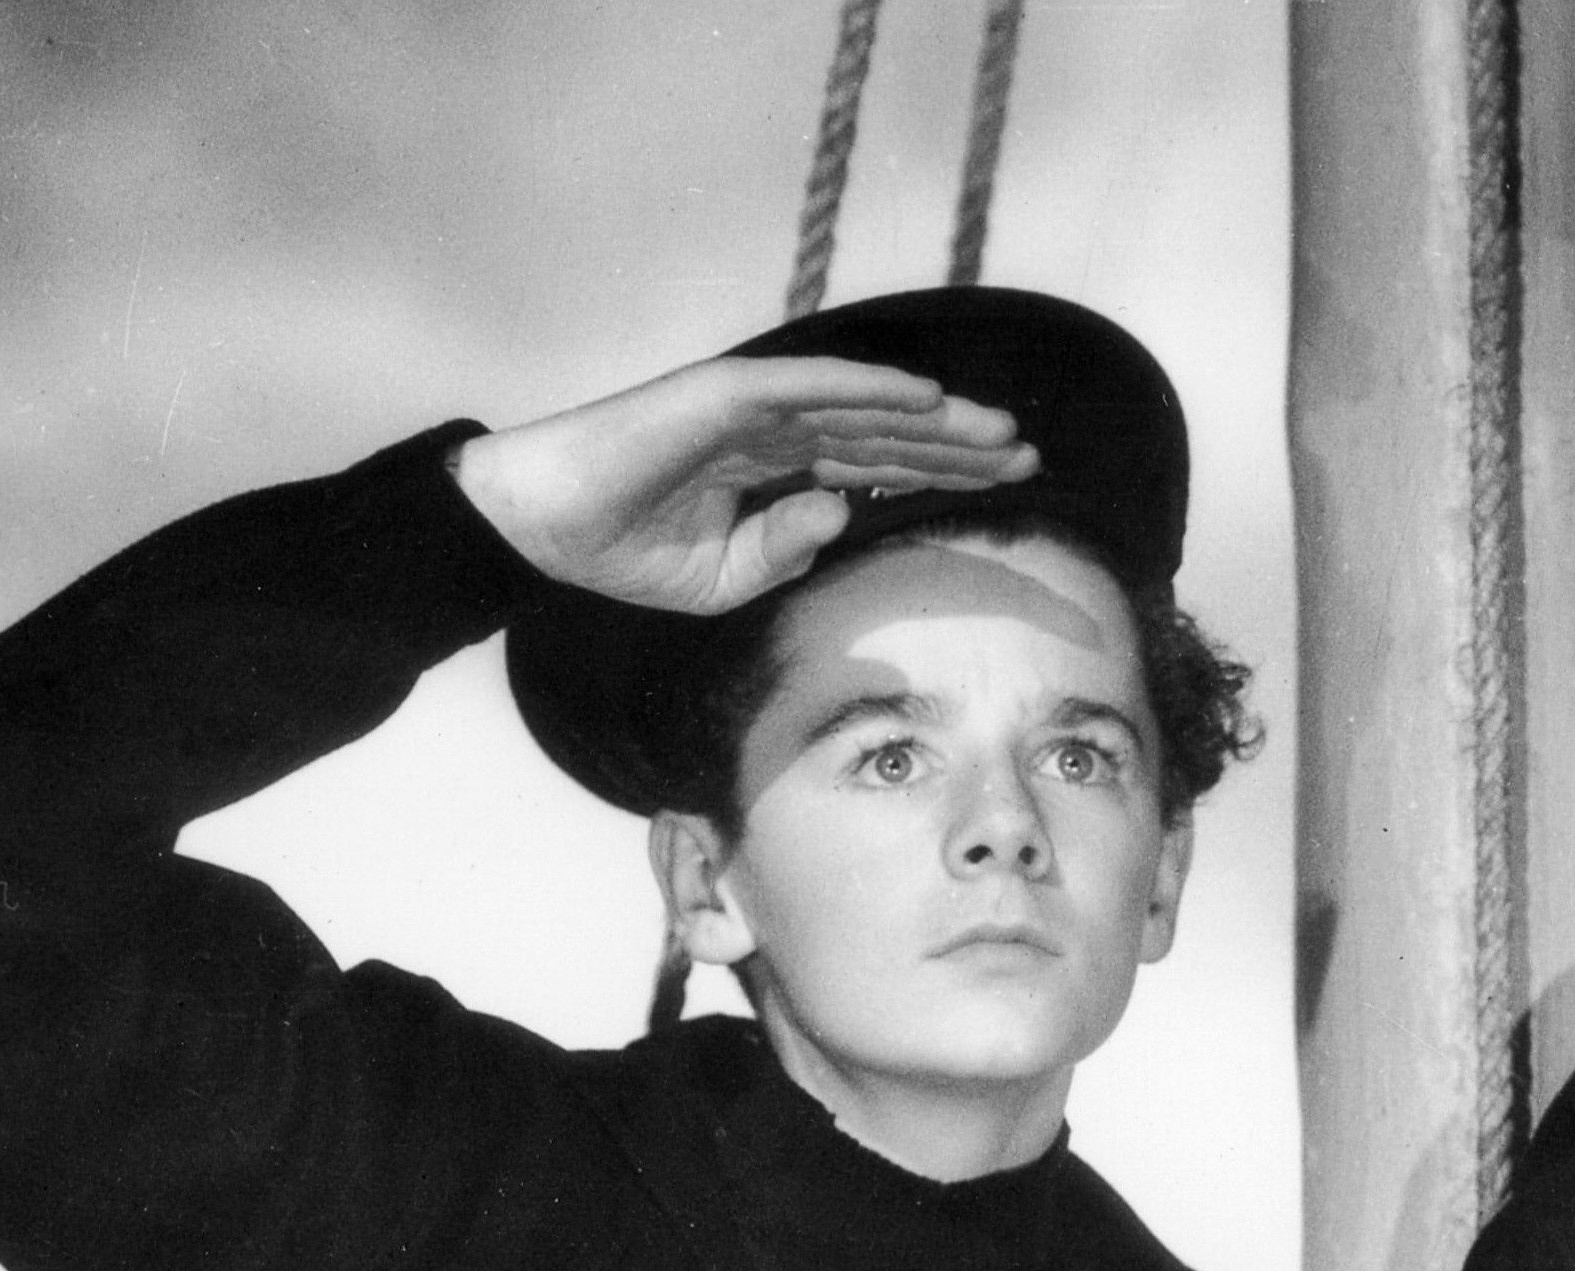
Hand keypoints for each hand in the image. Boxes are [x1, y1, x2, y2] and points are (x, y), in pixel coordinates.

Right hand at [454, 356, 1039, 614]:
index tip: (1008, 485)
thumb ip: (786, 550)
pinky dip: (870, 387)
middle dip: (961, 447)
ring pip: (865, 409)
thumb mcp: (724, 579)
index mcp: (780, 473)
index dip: (944, 473)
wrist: (543, 529)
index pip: (881, 470)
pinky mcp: (727, 394)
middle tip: (1031, 457)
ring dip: (936, 417)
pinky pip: (812, 386)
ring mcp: (755, 408)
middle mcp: (778, 432)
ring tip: (1000, 431)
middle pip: (889, 437)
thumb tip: (841, 515)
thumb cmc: (622, 550)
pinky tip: (925, 397)